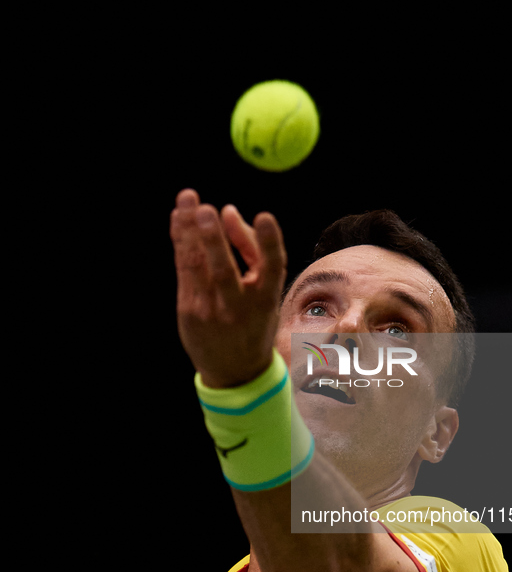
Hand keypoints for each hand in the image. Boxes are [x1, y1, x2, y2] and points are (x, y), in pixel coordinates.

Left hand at [170, 189, 286, 386]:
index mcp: (266, 300)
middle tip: (206, 210)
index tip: (265, 216)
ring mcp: (211, 311)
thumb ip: (251, 249)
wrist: (236, 372)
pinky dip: (180, 243)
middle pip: (224, 272)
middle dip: (215, 240)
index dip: (269, 242)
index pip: (273, 268)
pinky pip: (183, 271)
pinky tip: (178, 219)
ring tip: (187, 200)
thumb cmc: (253, 320)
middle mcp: (239, 308)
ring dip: (189, 231)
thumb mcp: (265, 291)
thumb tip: (227, 210)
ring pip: (197, 268)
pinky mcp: (189, 311)